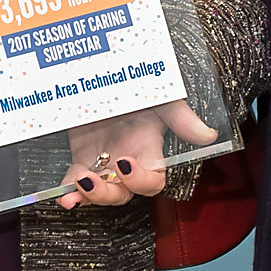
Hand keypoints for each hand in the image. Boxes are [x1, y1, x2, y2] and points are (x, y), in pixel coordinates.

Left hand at [55, 99, 218, 210]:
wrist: (107, 75)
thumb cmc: (140, 88)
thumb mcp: (160, 97)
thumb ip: (180, 117)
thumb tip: (208, 135)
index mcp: (149, 152)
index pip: (151, 182)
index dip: (140, 181)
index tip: (125, 164)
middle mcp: (127, 162)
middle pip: (122, 194)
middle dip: (106, 194)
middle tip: (91, 180)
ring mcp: (104, 162)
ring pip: (98, 192)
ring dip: (87, 195)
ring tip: (74, 191)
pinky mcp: (82, 157)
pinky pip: (75, 180)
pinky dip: (69, 189)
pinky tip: (62, 195)